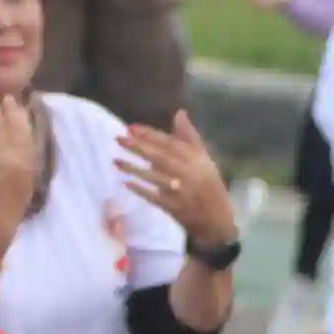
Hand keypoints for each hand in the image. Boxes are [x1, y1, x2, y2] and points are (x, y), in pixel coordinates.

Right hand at [0, 91, 40, 262]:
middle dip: (14, 114)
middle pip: (20, 134)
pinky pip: (31, 160)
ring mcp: (26, 182)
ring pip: (29, 147)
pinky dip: (28, 145)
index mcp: (3, 162)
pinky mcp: (26, 195)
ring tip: (21, 111)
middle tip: (10, 96)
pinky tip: (24, 143)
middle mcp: (20, 169)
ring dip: (24, 127)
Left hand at [118, 114, 240, 244]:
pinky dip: (141, 190)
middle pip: (160, 157)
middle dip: (138, 147)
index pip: (170, 143)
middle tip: (118, 139)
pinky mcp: (174, 208)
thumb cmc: (209, 186)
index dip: (150, 134)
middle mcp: (189, 173)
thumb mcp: (204, 159)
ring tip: (116, 161)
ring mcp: (181, 191)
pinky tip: (126, 183)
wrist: (217, 221)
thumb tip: (179, 112)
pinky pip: (154, 197)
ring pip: (154, 177)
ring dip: (134, 169)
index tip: (131, 127)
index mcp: (197, 159)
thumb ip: (190, 136)